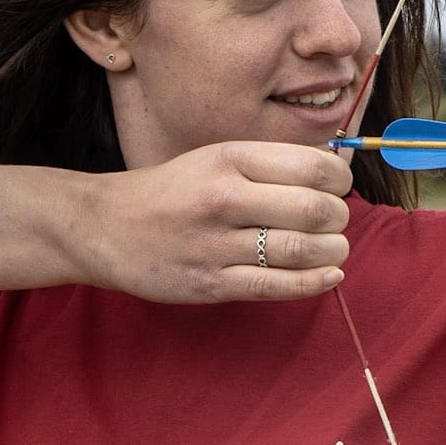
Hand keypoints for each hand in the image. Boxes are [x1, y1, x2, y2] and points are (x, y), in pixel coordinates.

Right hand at [87, 142, 354, 302]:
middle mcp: (224, 198)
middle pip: (313, 209)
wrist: (105, 227)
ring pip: (300, 250)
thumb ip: (268, 165)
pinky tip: (329, 275)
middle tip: (336, 220)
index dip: (340, 180)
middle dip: (338, 217)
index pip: (312, 166)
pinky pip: (277, 285)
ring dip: (333, 251)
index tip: (339, 187)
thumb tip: (333, 171)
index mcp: (229, 159)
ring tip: (334, 248)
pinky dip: (314, 282)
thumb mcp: (215, 159)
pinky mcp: (211, 285)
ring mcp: (217, 244)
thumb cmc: (172, 191)